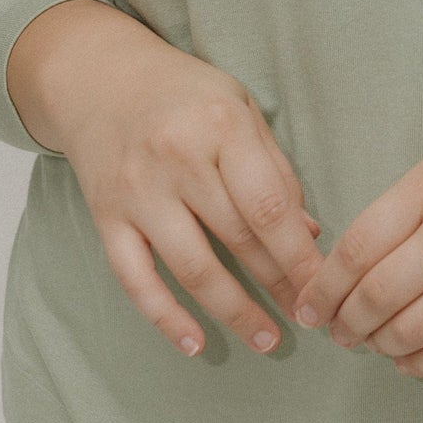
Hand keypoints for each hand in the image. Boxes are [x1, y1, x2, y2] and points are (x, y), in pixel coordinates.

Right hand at [8, 2, 325, 359]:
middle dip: (278, 286)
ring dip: (234, 312)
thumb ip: (274, 169)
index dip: (300, 256)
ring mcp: (138, 191)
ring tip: (267, 339)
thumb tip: (309, 235)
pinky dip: (165, 318)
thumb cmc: (183, 94)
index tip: (325, 288)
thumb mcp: (238, 108)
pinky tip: (194, 345)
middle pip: (238, 239)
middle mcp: (177, 158)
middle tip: (309, 318)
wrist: (98, 78)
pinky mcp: (106, 217)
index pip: (270, 206)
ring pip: (192, 268)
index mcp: (220, 126)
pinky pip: (136, 279)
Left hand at [287, 127, 422, 378]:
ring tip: (370, 341)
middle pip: (379, 294)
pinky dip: (418, 364)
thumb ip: (400, 213)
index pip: (359, 246)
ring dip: (379, 344)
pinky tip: (406, 358)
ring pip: (411, 330)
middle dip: (346, 322)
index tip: (309, 304)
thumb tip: (343, 273)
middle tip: (337, 331)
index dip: (324, 285)